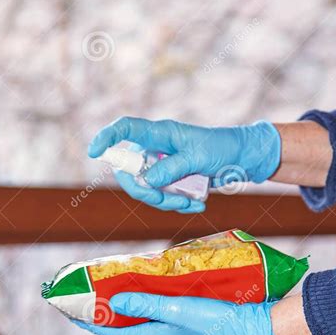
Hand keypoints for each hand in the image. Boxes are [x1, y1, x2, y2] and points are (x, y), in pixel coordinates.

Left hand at [72, 293, 291, 334]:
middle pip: (128, 323)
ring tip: (115, 285)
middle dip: (107, 311)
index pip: (115, 332)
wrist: (262, 328)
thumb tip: (112, 302)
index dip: (91, 322)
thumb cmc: (221, 322)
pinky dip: (153, 296)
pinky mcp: (196, 317)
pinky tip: (155, 282)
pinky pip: (165, 306)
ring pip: (146, 314)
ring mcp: (182, 327)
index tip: (70, 311)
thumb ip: (146, 304)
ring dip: (129, 303)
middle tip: (90, 294)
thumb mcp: (180, 311)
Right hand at [88, 116, 280, 212]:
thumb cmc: (221, 148)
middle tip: (167, 201)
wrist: (241, 159)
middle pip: (131, 172)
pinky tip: (196, 204)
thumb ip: (171, 168)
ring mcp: (162, 166)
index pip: (126, 130)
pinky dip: (177, 205)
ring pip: (147, 190)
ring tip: (192, 203)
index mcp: (159, 133)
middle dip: (146, 191)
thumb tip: (146, 181)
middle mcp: (155, 149)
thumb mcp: (198, 158)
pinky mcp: (170, 181)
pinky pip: (162, 198)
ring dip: (167, 202)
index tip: (94, 152)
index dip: (107, 138)